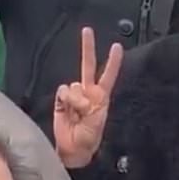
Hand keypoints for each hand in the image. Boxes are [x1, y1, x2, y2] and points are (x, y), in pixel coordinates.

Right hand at [53, 27, 122, 168]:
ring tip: (78, 115)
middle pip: (87, 65)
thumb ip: (87, 105)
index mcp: (101, 97)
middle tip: (87, 30)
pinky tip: (67, 111)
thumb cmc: (88, 138)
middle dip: (88, 47)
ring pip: (73, 85)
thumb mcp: (95, 122)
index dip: (112, 62)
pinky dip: (65, 100)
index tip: (117, 47)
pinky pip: (63, 91)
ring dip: (75, 100)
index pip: (108, 75)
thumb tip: (77, 96)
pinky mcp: (61, 100)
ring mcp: (74, 96)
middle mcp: (88, 92)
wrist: (73, 149)